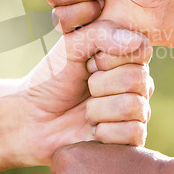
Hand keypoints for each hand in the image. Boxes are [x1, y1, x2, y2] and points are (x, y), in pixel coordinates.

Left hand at [20, 21, 152, 165]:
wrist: (32, 118)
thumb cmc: (52, 78)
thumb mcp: (69, 46)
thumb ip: (100, 34)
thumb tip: (134, 41)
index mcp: (126, 56)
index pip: (141, 49)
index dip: (109, 58)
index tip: (88, 63)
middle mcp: (137, 83)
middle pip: (137, 79)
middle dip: (99, 85)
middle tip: (85, 88)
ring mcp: (137, 111)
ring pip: (134, 106)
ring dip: (98, 110)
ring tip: (86, 112)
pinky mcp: (132, 139)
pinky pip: (134, 132)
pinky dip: (105, 131)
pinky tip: (93, 130)